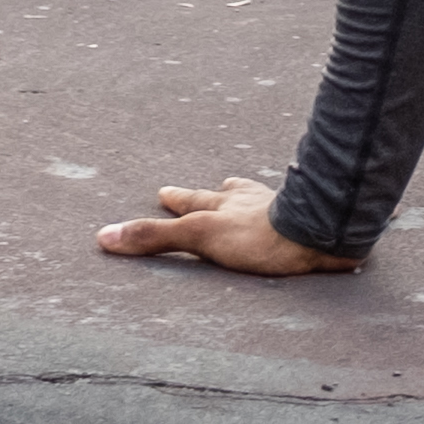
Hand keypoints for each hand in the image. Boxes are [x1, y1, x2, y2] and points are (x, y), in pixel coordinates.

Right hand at [93, 178, 354, 275]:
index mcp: (224, 204)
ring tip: (250, 195)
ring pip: (262, 200)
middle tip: (215, 186)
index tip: (164, 192)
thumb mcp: (198, 235)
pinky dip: (290, 217)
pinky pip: (295, 218)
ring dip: (253, 200)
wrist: (318, 233)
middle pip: (230, 195)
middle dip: (218, 194)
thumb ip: (155, 237)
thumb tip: (105, 236)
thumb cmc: (258, 234)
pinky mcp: (308, 227)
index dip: (178, 199)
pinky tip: (296, 220)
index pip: (193, 201)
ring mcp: (282, 211)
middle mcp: (252, 202)